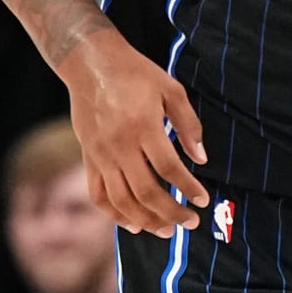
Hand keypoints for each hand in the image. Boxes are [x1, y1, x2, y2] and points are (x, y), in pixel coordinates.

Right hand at [62, 25, 209, 236]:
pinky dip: (115, 215)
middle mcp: (119, 145)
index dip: (188, 188)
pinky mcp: (88, 158)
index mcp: (143, 126)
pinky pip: (98, 195)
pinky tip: (133, 224)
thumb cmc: (135, 73)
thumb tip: (201, 158)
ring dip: (145, 220)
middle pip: (146, 191)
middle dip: (171, 212)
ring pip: (121, 200)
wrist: (90, 62)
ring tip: (166, 230)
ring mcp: (100, 154)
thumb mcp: (170, 89)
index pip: (168, 168)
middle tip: (190, 222)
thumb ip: (189, 124)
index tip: (203, 200)